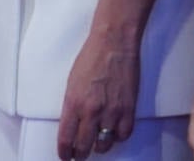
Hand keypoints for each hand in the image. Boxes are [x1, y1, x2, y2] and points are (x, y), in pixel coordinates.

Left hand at [57, 25, 140, 159]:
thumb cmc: (92, 57)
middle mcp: (91, 110)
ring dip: (99, 146)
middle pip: (84, 145)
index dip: (65, 151)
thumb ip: (72, 104)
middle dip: (80, 154)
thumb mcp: (71, 82)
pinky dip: (118, 137)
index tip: (65, 155)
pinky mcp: (128, 109)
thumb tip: (73, 123)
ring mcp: (111, 111)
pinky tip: (113, 133)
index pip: (66, 137)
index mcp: (73, 102)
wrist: (113, 44)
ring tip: (96, 145)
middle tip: (79, 155)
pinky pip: (124, 134)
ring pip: (105, 143)